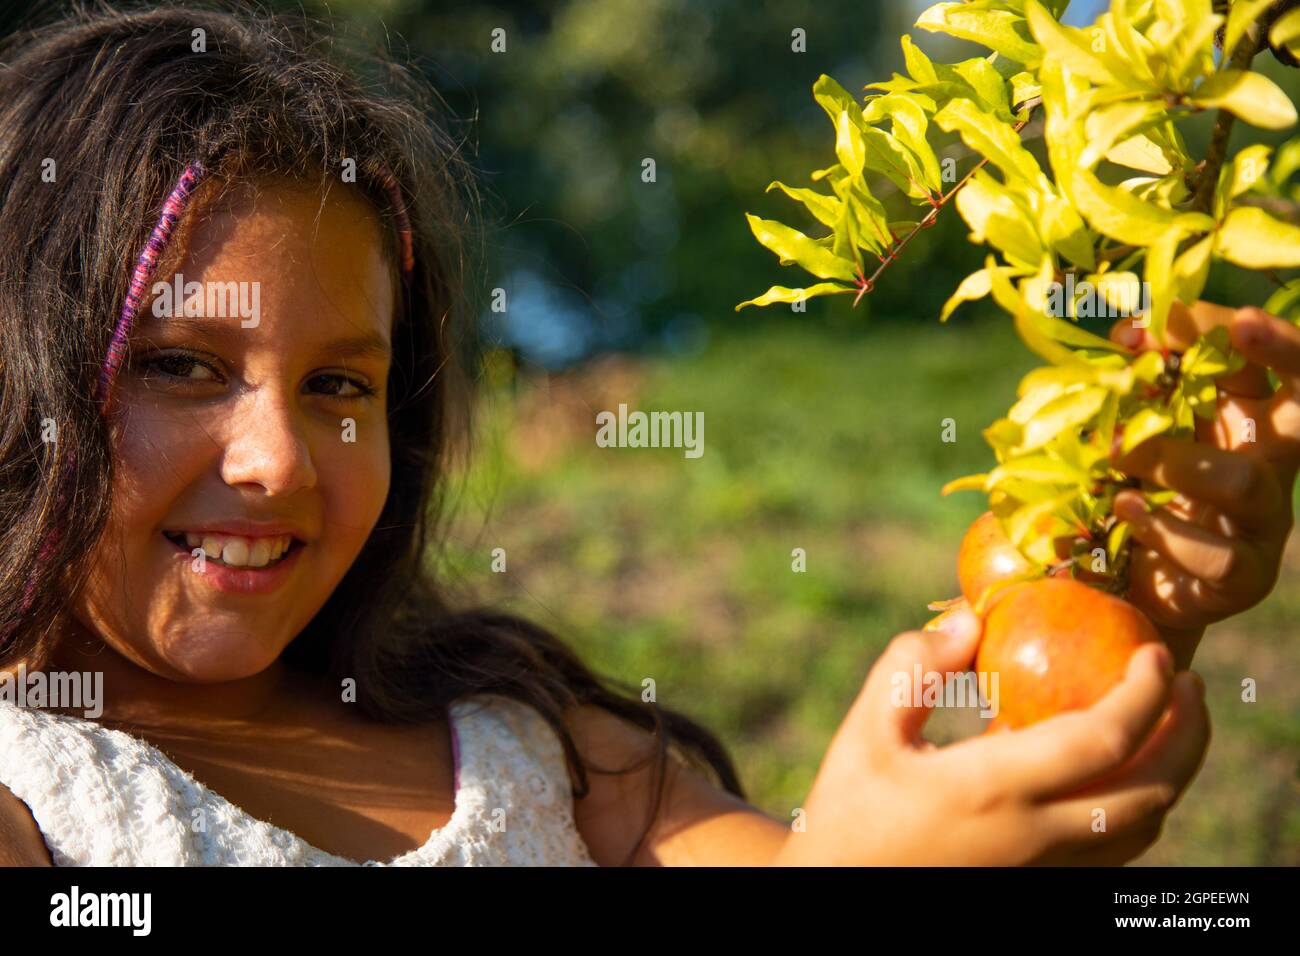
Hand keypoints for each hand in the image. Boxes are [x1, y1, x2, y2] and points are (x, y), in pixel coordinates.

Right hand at [771, 608, 1208, 865]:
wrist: (839, 892)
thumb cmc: (848, 812)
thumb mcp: (866, 731)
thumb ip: (913, 667)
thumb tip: (973, 620)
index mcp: (993, 790)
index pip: (1103, 740)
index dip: (1146, 692)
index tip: (1156, 653)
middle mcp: (1035, 838)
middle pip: (1151, 792)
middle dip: (1188, 734)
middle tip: (1188, 684)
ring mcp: (1045, 871)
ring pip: (1142, 829)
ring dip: (1171, 772)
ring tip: (1168, 723)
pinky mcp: (1042, 887)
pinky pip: (1116, 850)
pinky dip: (1139, 803)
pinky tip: (1118, 771)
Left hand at [1108, 302, 1299, 666]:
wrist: (1126, 588)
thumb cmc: (1131, 494)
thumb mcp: (1131, 436)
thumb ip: (1134, 392)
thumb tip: (1127, 333)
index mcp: (1245, 420)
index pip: (1256, 360)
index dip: (1212, 331)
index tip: (1144, 327)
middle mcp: (1270, 463)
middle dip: (1287, 351)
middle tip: (1244, 324)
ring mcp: (1263, 523)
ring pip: (1246, 482)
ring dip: (1177, 461)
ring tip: (1119, 452)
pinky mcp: (1243, 577)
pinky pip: (1218, 555)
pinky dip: (1164, 530)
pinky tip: (1123, 510)